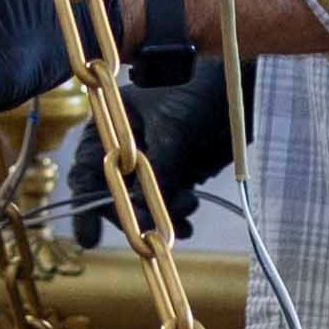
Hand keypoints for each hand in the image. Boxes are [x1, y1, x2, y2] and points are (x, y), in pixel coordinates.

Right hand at [66, 69, 247, 249]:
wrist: (242, 90)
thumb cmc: (198, 92)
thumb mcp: (173, 129)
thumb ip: (157, 169)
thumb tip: (139, 209)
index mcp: (114, 124)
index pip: (89, 167)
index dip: (87, 201)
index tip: (91, 238)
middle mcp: (128, 145)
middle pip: (116, 192)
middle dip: (134, 211)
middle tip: (150, 232)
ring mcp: (153, 160)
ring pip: (144, 202)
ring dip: (162, 213)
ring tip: (187, 208)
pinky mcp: (178, 171)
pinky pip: (169, 203)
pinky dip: (177, 214)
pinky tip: (189, 220)